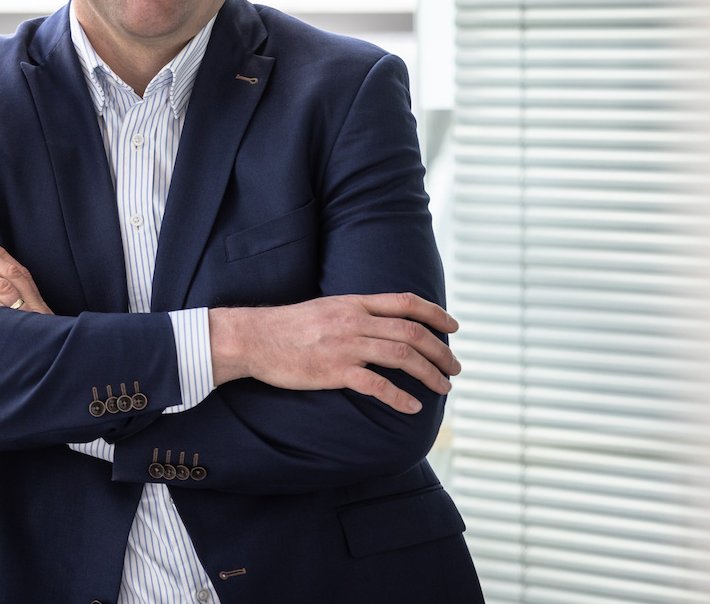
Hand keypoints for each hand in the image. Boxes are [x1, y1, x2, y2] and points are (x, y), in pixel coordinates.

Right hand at [208, 293, 459, 413]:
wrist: (254, 338)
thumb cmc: (286, 327)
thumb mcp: (325, 309)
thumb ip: (354, 314)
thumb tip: (380, 325)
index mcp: (354, 303)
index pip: (405, 302)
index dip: (435, 313)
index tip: (453, 326)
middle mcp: (354, 321)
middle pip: (411, 331)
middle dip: (440, 350)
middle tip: (455, 367)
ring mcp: (345, 346)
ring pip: (401, 355)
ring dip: (429, 373)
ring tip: (444, 388)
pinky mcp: (334, 371)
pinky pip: (377, 385)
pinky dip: (400, 397)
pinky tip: (413, 407)